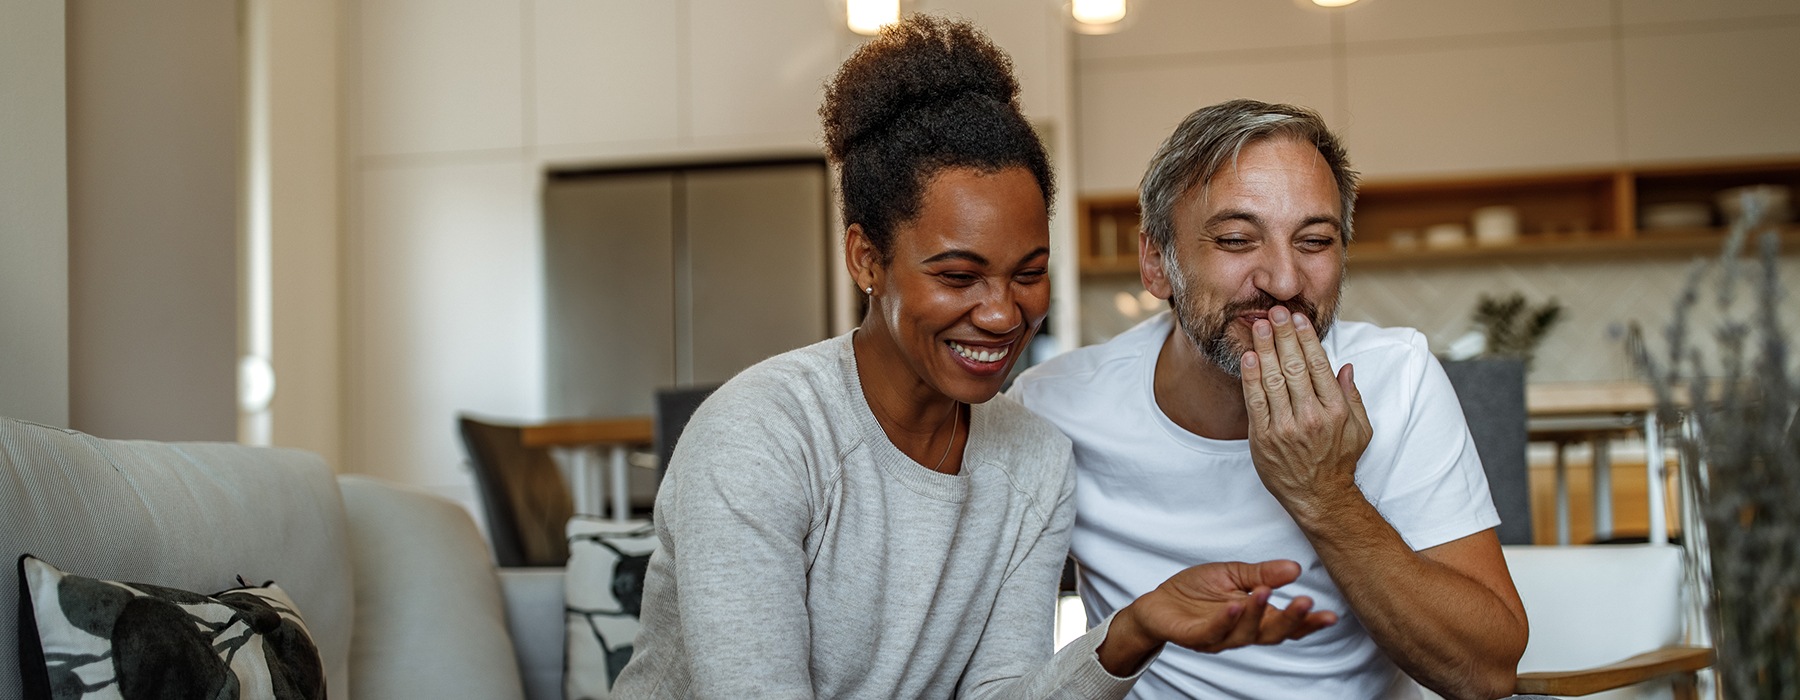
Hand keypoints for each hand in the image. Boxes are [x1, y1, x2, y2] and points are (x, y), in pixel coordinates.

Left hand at [1098, 560, 1337, 673]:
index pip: (1287, 625)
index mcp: (1255, 618)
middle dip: (1291, 620)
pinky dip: (1225, 620)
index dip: (1308, 622)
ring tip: (1266, 592)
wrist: (1158, 602)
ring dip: (1257, 613)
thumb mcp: (1233, 574)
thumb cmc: (1196, 591)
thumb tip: (1295, 568)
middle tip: (1306, 603)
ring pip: (1245, 633)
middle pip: (1272, 634)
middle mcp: (1241, 632)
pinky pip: (1213, 632)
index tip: (1330, 615)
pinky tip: (1234, 605)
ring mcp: (1219, 637)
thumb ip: (1263, 574)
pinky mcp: (1195, 637)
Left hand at [1239, 305, 1372, 513]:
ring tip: (1258, 326)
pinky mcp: (1263, 438)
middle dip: (1283, 335)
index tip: (1298, 318)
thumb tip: (1346, 366)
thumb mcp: (1361, 429)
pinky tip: (1248, 357)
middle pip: (1294, 367)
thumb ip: (1353, 396)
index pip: (1319, 365)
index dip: (1306, 338)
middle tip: (1274, 310)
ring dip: (1265, 349)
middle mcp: (1311, 417)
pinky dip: (1251, 377)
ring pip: (1273, 379)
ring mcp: (1286, 428)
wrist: (1319, 497)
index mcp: (1336, 411)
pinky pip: (1255, 401)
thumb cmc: (1339, 461)